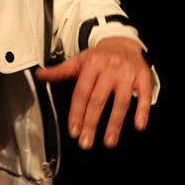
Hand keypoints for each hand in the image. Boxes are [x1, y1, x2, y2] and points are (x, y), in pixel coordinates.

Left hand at [35, 37, 151, 149]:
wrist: (122, 43)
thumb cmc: (99, 56)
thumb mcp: (78, 60)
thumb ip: (59, 71)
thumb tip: (40, 75)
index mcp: (91, 65)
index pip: (81, 92)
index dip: (76, 112)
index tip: (73, 130)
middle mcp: (109, 69)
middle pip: (98, 99)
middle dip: (91, 122)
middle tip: (86, 140)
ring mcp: (126, 73)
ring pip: (121, 101)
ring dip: (115, 123)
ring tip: (109, 140)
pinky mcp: (142, 77)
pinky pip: (143, 95)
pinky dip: (143, 111)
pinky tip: (138, 125)